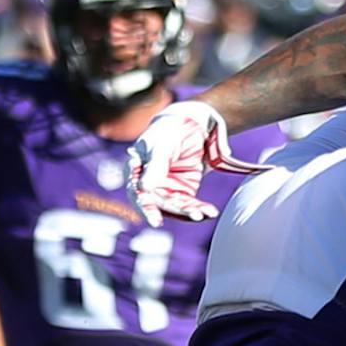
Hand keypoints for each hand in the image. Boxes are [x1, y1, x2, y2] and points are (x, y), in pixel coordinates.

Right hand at [127, 101, 267, 226]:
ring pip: (176, 206)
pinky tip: (210, 212)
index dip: (145, 208)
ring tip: (203, 214)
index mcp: (135, 171)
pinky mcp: (183, 192)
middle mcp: (148, 184)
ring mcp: (166, 189)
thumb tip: (143, 189)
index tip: (155, 221)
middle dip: (176, 211)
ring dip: (190, 212)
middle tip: (193, 215)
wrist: (190, 124)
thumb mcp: (161, 145)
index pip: (136, 193)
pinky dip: (200, 208)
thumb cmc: (168, 131)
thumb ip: (154, 166)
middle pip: (159, 203)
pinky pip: (190, 204)